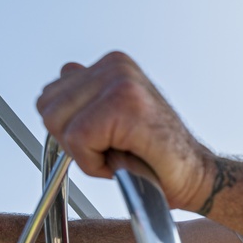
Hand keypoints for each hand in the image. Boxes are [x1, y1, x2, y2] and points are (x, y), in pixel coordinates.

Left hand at [36, 52, 214, 212]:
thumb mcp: (114, 119)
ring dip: (85, 153)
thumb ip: (88, 95)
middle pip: (47, 109)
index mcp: (112, 65)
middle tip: (112, 150)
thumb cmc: (156, 157)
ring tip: (119, 153)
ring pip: (59, 124)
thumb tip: (65, 74)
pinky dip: (94, 163)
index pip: (50, 96)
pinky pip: (78, 140)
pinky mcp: (124, 104)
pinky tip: (123, 159)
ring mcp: (120, 81)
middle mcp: (115, 66)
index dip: (70, 131)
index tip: (105, 140)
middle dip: (73, 142)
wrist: (194, 176)